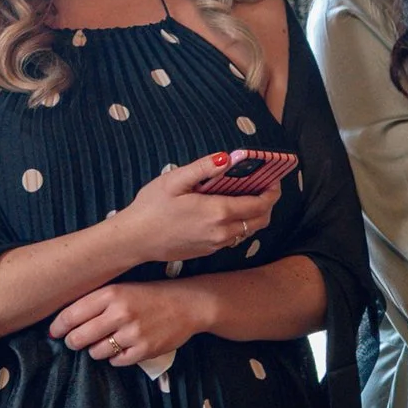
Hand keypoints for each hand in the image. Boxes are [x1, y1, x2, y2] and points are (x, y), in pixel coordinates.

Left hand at [49, 281, 206, 372]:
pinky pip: (116, 362)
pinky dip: (115, 358)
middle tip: (76, 341)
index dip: (58, 327)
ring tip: (105, 342)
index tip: (54, 332)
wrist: (187, 304)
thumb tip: (62, 323)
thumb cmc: (148, 296)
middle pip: (79, 338)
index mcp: (111, 294)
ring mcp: (133, 333)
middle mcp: (120, 313)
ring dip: (96, 350)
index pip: (71, 315)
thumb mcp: (121, 289)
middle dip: (73, 342)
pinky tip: (122, 348)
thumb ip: (94, 302)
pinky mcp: (144, 350)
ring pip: (96, 352)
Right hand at [115, 158, 284, 269]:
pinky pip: (233, 237)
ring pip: (248, 230)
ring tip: (247, 196)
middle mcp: (222, 231)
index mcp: (218, 212)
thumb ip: (204, 168)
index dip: (272, 191)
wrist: (134, 240)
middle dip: (268, 203)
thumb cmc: (150, 208)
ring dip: (254, 214)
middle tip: (264, 186)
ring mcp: (216, 244)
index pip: (260, 204)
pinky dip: (239, 224)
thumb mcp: (174, 180)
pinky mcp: (208, 250)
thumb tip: (229, 157)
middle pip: (261, 219)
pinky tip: (227, 210)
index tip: (274, 179)